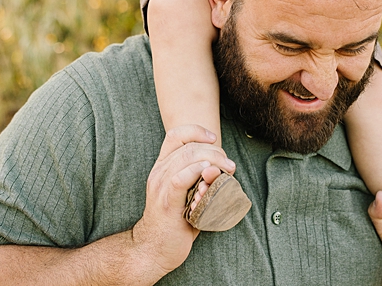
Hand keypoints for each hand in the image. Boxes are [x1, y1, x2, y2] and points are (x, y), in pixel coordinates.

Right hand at [131, 125, 235, 275]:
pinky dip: (197, 172)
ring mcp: (161, 187)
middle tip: (229, 166)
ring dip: (213, 160)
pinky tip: (209, 177)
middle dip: (215, 151)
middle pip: (189, 146)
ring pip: (187, 157)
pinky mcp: (166, 203)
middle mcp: (159, 173)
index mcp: (162, 167)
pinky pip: (180, 178)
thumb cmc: (175, 222)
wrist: (153, 250)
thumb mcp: (187, 194)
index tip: (214, 139)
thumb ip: (201, 179)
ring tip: (226, 171)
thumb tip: (223, 168)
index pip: (176, 135)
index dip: (196, 131)